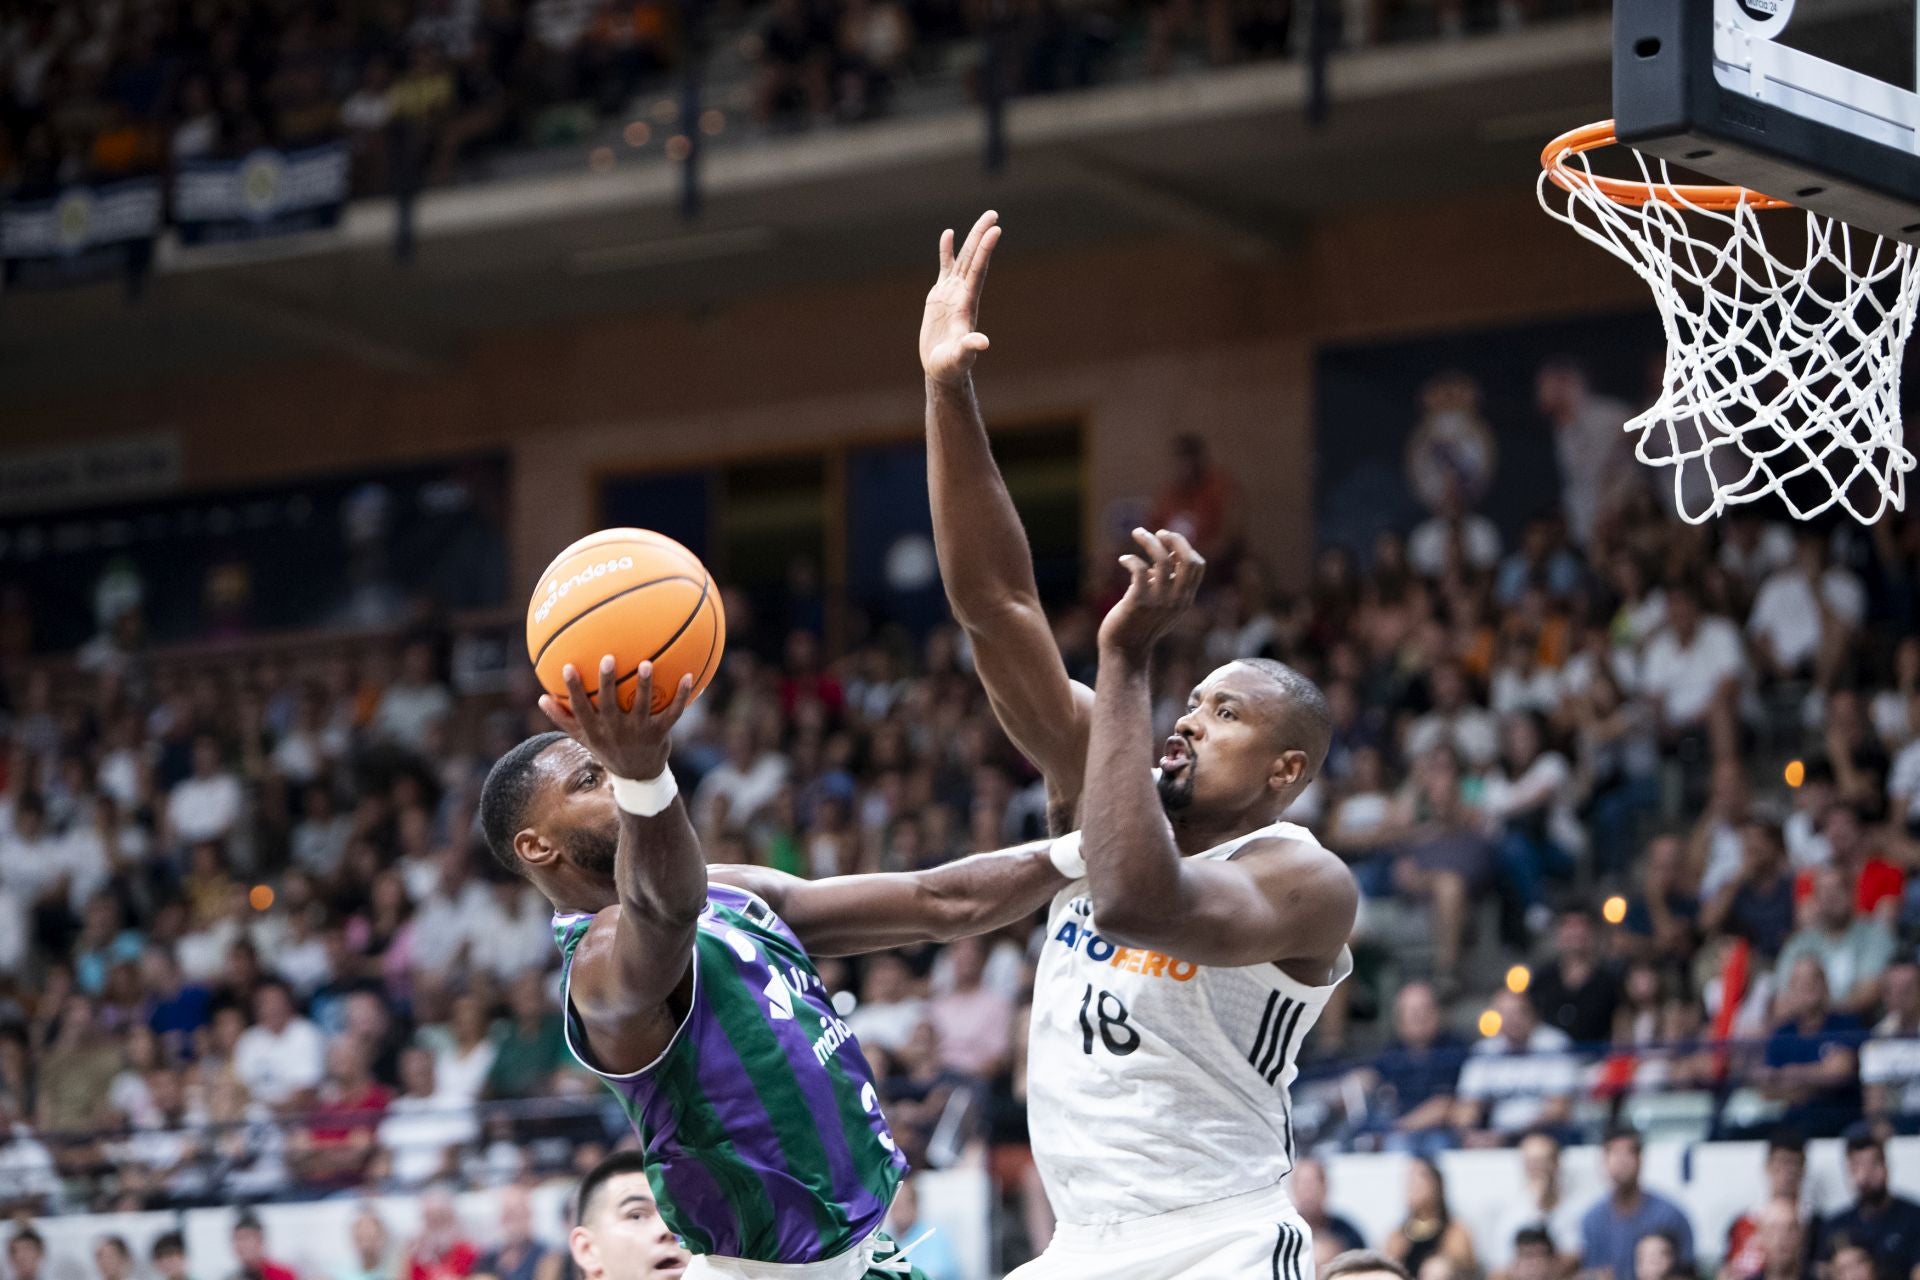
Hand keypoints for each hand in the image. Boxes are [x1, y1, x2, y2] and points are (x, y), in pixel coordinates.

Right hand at [540, 657, 694, 782]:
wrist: (637, 775)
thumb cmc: (607, 748)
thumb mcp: (583, 737)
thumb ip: (563, 719)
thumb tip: (540, 698)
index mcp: (596, 730)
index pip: (581, 708)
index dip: (574, 689)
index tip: (568, 667)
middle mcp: (616, 731)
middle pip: (610, 705)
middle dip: (607, 682)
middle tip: (608, 658)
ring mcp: (639, 732)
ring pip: (642, 706)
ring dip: (645, 685)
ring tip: (647, 663)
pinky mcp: (660, 733)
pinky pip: (673, 712)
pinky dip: (682, 696)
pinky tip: (689, 676)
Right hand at [920, 210, 999, 387]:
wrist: (942, 368)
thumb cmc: (952, 365)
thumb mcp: (960, 357)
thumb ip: (970, 347)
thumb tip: (983, 343)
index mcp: (967, 304)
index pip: (978, 271)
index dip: (985, 251)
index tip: (995, 230)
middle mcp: (963, 294)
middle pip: (973, 259)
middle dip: (982, 236)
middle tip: (993, 213)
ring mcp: (952, 293)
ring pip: (962, 259)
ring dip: (971, 239)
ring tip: (983, 219)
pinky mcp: (940, 296)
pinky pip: (945, 268)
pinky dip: (946, 251)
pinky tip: (948, 234)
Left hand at [1097, 528, 1205, 657]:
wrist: (1124, 651)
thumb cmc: (1138, 624)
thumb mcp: (1160, 603)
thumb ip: (1166, 582)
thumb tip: (1164, 554)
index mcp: (1185, 599)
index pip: (1197, 565)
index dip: (1184, 547)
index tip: (1166, 540)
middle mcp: (1177, 600)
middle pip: (1188, 559)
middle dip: (1175, 539)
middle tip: (1158, 533)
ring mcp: (1159, 601)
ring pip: (1163, 560)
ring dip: (1149, 541)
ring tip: (1137, 533)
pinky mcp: (1139, 602)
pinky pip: (1140, 570)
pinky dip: (1131, 559)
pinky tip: (1123, 560)